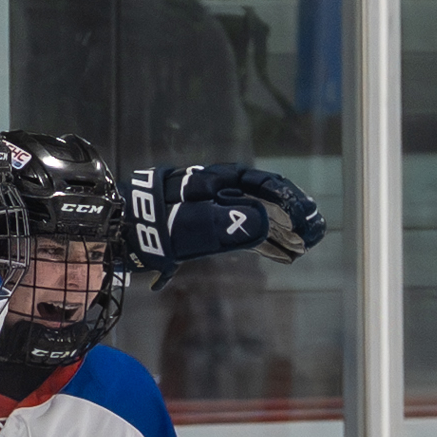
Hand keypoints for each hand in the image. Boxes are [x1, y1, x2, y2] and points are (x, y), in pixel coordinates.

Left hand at [128, 163, 326, 277]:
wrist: (122, 231)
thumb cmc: (152, 224)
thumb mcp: (187, 226)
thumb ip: (224, 223)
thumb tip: (264, 224)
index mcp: (217, 181)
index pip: (262, 183)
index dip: (289, 199)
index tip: (306, 218)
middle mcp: (221, 191)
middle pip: (266, 198)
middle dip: (293, 215)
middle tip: (315, 233)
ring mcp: (217, 209)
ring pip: (259, 216)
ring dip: (283, 232)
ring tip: (305, 247)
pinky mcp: (212, 227)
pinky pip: (246, 231)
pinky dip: (266, 243)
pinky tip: (283, 255)